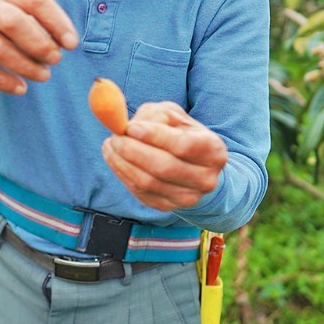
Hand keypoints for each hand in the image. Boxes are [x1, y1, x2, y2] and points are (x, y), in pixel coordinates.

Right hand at [0, 0, 78, 94]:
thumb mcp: (13, 4)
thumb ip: (39, 17)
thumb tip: (66, 42)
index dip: (57, 22)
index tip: (72, 44)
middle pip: (14, 22)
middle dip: (40, 44)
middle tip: (56, 59)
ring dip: (25, 66)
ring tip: (43, 75)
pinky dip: (4, 81)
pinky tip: (21, 88)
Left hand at [102, 101, 226, 210]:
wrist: (191, 165)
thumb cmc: (179, 133)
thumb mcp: (172, 116)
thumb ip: (153, 116)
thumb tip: (128, 127)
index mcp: (213, 150)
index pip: (184, 146)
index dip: (155, 136)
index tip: (131, 127)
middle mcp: (205, 178)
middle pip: (164, 168)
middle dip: (133, 150)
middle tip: (115, 137)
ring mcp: (187, 197)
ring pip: (148, 183)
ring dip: (122, 162)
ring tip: (110, 145)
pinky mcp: (168, 207)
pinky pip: (139, 192)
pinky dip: (122, 174)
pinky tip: (115, 159)